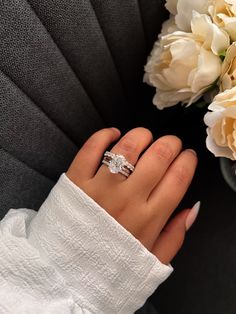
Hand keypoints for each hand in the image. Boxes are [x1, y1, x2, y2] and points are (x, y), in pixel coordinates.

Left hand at [66, 127, 198, 264]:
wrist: (66, 275)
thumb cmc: (110, 266)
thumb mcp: (151, 261)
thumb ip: (175, 235)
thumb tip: (193, 207)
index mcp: (149, 219)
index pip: (178, 178)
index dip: (187, 161)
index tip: (188, 156)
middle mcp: (127, 199)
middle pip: (158, 156)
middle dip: (171, 143)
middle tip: (171, 144)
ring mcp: (100, 188)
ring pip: (128, 147)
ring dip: (142, 135)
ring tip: (144, 138)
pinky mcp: (76, 181)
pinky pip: (91, 148)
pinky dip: (104, 135)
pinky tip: (113, 134)